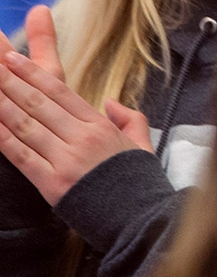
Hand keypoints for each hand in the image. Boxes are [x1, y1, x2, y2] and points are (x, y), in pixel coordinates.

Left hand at [0, 8, 148, 204]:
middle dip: (10, 81)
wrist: (139, 218)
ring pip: (26, 125)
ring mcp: (65, 160)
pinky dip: (3, 137)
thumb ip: (130, 118)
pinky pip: (21, 155)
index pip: (60, 92)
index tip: (14, 58)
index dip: (33, 74)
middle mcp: (82, 138)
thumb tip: (109, 102)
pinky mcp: (52, 183)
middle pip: (38, 103)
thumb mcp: (143, 144)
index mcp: (100, 126)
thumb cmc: (138, 182)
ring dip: (2, 104)